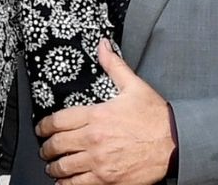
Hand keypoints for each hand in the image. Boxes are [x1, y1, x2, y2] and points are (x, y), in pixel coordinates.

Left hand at [35, 41, 174, 184]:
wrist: (176, 143)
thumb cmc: (156, 117)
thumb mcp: (134, 86)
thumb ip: (114, 66)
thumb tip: (102, 46)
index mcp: (96, 115)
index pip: (58, 120)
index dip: (44, 126)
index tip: (41, 129)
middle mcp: (94, 139)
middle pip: (57, 144)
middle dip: (46, 147)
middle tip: (44, 148)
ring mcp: (99, 161)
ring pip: (64, 166)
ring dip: (54, 167)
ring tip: (52, 166)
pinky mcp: (107, 180)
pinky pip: (78, 184)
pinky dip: (66, 184)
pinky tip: (64, 182)